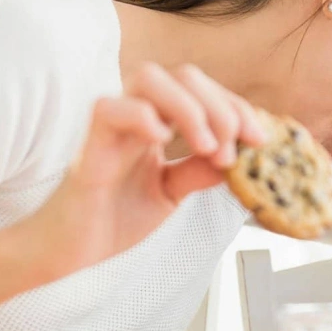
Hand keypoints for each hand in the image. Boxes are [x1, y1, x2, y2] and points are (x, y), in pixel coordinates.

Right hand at [0, 63, 265, 325]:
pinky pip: (108, 109)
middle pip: (182, 75)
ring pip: (147, 79)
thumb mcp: (170, 193)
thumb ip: (200, 171)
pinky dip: (140, 116)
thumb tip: (241, 156)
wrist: (70, 255)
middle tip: (236, 147)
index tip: (261, 140)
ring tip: (209, 147)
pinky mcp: (89, 148)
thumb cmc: (112, 219)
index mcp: (157, 123)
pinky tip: (162, 138)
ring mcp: (111, 128)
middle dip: (221, 105)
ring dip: (189, 107)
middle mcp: (135, 116)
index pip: (203, 92)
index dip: (237, 109)